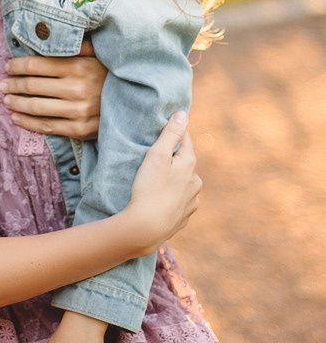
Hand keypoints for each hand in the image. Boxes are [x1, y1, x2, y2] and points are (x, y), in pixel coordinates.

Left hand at [0, 40, 104, 137]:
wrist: (135, 105)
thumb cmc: (110, 75)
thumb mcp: (98, 54)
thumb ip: (78, 43)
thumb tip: (51, 31)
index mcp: (78, 66)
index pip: (37, 65)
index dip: (18, 66)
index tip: (7, 66)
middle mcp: (76, 88)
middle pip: (33, 86)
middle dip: (13, 84)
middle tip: (2, 83)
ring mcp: (77, 111)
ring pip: (36, 107)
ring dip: (16, 103)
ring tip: (6, 99)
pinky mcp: (79, 129)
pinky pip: (47, 126)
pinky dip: (27, 123)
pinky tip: (16, 117)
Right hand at [125, 112, 200, 253]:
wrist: (146, 228)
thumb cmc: (149, 188)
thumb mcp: (157, 155)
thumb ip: (171, 134)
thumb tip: (183, 114)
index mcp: (190, 165)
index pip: (185, 140)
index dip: (173, 134)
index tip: (163, 131)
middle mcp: (195, 183)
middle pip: (185, 162)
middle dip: (173, 158)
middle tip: (154, 158)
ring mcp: (191, 202)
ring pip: (184, 183)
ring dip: (174, 180)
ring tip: (156, 182)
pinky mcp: (183, 218)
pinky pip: (179, 202)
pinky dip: (171, 198)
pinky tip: (159, 201)